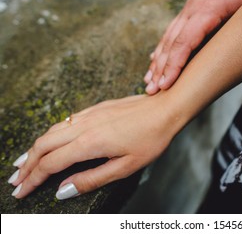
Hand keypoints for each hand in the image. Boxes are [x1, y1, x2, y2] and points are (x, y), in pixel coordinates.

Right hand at [8, 94, 180, 198]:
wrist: (166, 108)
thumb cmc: (151, 138)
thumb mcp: (126, 166)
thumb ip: (92, 179)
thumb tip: (63, 191)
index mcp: (89, 143)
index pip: (50, 164)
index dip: (32, 179)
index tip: (20, 191)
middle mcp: (83, 126)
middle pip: (44, 145)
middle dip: (27, 164)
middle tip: (17, 180)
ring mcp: (89, 115)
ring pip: (52, 131)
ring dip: (36, 148)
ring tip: (25, 163)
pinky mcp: (96, 109)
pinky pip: (65, 122)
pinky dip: (51, 135)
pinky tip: (52, 141)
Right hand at [144, 0, 241, 94]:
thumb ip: (232, 33)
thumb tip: (228, 60)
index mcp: (205, 13)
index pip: (184, 43)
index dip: (174, 66)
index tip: (166, 84)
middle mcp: (190, 13)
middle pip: (171, 44)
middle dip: (160, 69)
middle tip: (152, 90)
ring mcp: (187, 11)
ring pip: (167, 38)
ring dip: (157, 61)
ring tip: (148, 80)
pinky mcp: (188, 10)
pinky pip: (171, 31)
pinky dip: (162, 48)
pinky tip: (155, 59)